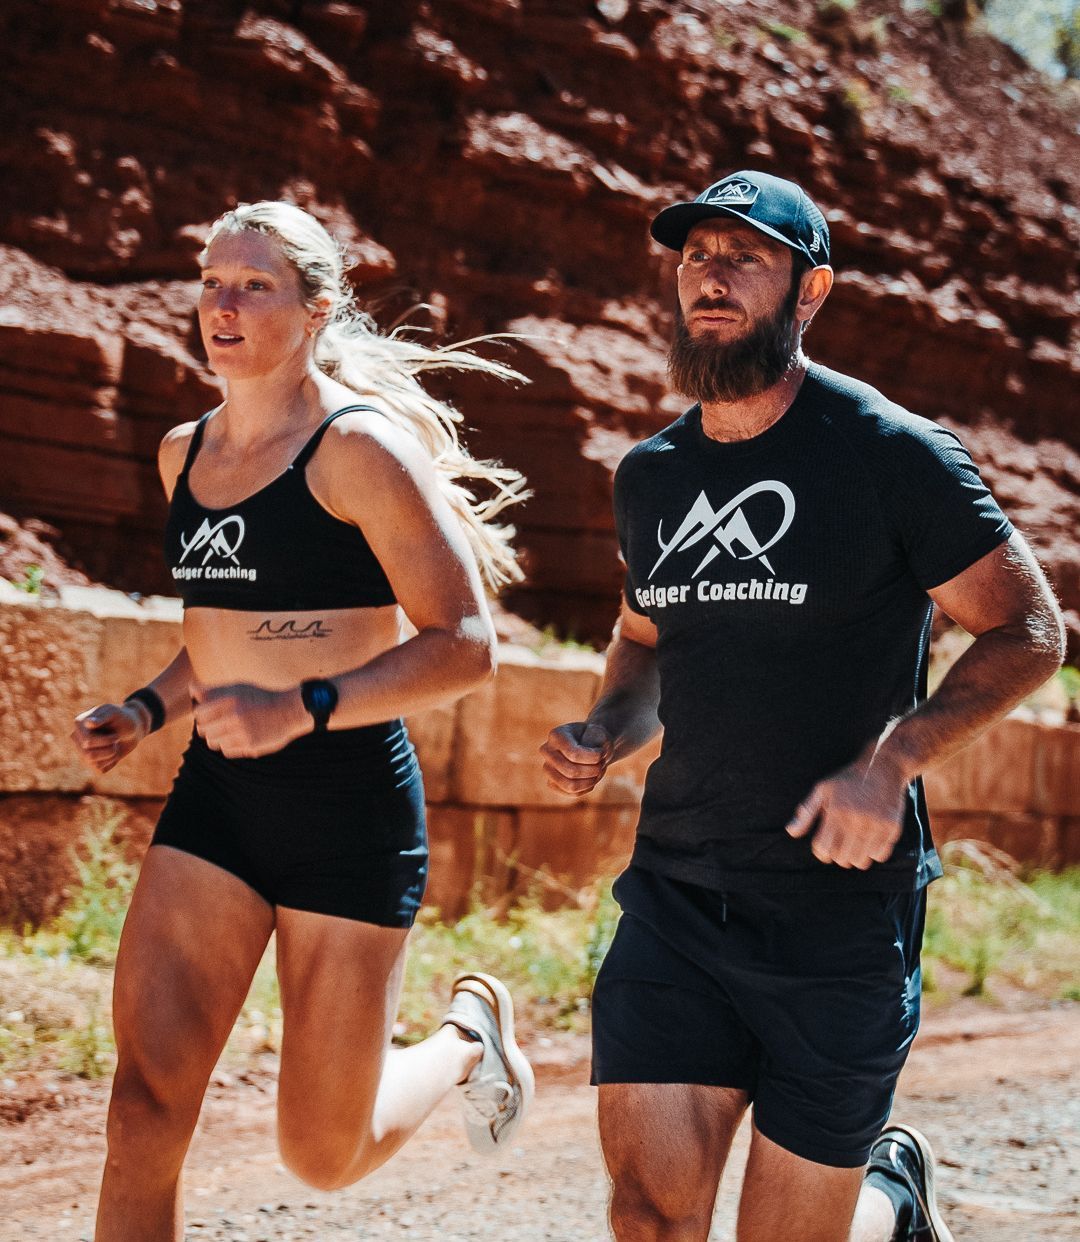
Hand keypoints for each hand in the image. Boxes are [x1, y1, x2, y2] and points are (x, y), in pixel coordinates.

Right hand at [71, 702, 146, 773]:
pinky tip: (113, 752)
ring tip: (115, 745)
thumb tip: (88, 723)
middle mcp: (77, 737)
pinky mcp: (91, 761)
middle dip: (109, 748)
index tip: (116, 735)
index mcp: (79, 723)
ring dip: (110, 754)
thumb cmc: (123, 718)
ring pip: (93, 762)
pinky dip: (111, 762)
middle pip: (89, 754)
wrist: (132, 729)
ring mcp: (81, 750)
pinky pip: (99, 769)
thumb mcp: (115, 714)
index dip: (106, 741)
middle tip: (116, 739)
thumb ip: (102, 717)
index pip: (87, 742)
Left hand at [191, 679, 307, 757]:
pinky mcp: (250, 745)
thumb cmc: (261, 698)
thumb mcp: (239, 687)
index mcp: (231, 699)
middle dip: (209, 727)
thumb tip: (191, 687)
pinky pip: (227, 750)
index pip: (199, 713)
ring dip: (218, 738)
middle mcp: (235, 716)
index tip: (210, 714)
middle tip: (220, 723)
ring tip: (229, 731)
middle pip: (203, 729)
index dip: (202, 715)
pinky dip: (230, 745)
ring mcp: (242, 732)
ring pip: (213, 742)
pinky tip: (239, 737)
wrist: (289, 711)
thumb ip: (214, 689)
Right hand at [540, 721, 612, 797]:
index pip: (574, 755)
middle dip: (593, 771)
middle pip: (571, 772)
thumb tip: (587, 753)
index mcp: (556, 735)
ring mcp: (547, 768)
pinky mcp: (552, 783)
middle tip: (602, 764)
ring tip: (599, 772)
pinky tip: (592, 778)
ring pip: (570, 786)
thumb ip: (595, 739)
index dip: (594, 758)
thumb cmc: (595, 737)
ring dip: (591, 781)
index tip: (602, 753)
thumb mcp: (600, 733)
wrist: (591, 744)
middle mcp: (546, 751)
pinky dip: (587, 788)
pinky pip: (572, 793)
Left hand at [786, 749, 907, 869]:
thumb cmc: (848, 779)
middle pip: (842, 859)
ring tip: (855, 844)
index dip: (821, 851)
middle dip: (838, 855)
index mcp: (836, 812)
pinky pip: (880, 855)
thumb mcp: (823, 790)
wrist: (882, 765)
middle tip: (840, 844)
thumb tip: (791, 832)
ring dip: (855, 856)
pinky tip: (870, 839)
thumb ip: (807, 812)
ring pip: (861, 861)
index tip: (825, 845)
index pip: (823, 849)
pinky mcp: (892, 828)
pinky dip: (873, 852)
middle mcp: (856, 821)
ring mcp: (875, 826)